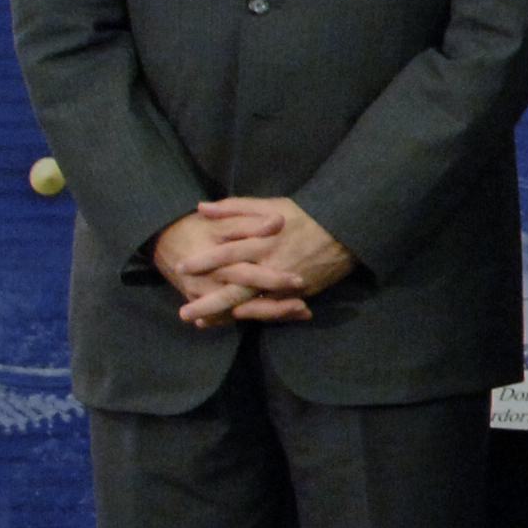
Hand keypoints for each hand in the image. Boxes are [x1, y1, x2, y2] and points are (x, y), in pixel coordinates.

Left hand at [173, 196, 350, 325]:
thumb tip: (201, 207)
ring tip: (202, 322)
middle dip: (207, 302)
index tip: (180, 268)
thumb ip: (234, 207)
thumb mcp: (269, 205)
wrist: (347, 229)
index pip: (225, 253)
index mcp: (262, 241)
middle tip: (183, 313)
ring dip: (224, 315)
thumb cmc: (304, 215)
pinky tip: (234, 318)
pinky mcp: (300, 293)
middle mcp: (271, 265)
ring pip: (251, 304)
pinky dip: (252, 315)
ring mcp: (286, 283)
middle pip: (234, 289)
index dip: (202, 262)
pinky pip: (273, 308)